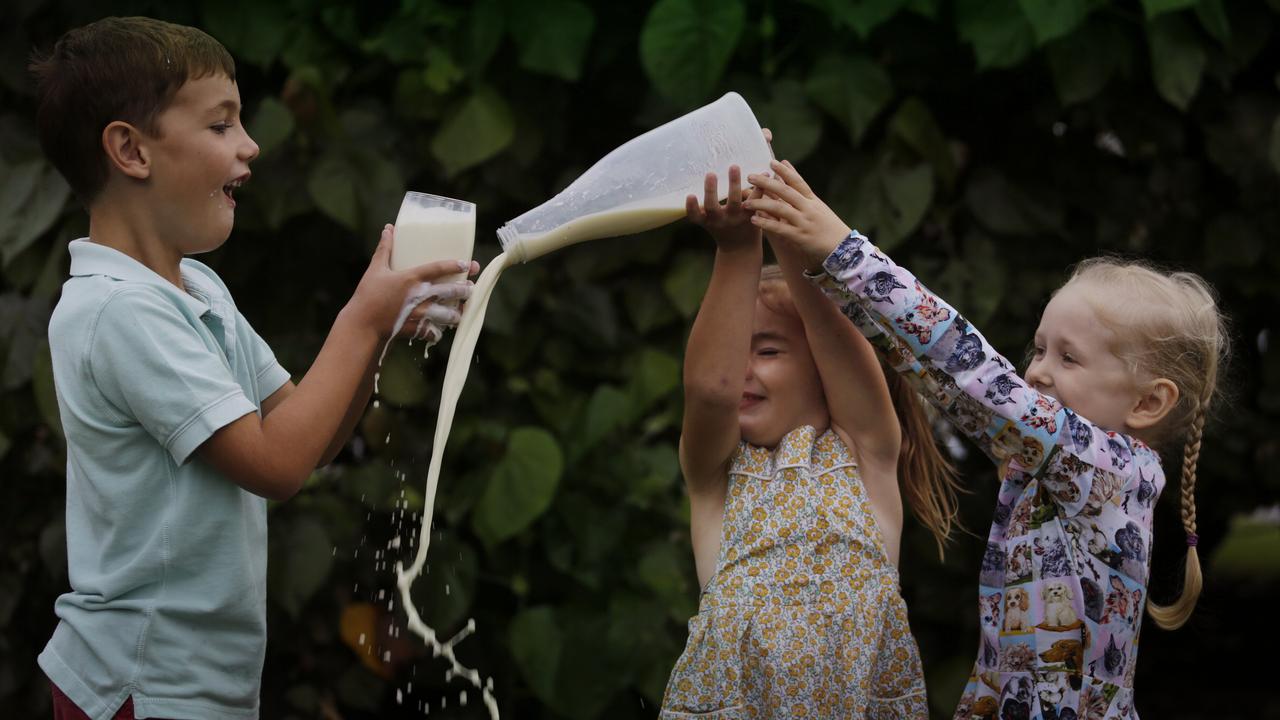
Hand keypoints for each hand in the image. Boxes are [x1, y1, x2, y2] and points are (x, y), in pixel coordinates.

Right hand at [345, 225, 477, 340]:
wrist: (361, 323)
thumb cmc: (367, 295)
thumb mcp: (375, 269)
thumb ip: (385, 249)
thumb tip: (387, 229)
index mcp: (412, 278)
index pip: (439, 268)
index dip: (456, 265)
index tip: (468, 264)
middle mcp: (420, 295)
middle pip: (451, 291)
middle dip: (464, 290)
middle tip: (470, 288)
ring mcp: (420, 313)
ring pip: (448, 314)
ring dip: (456, 314)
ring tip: (460, 312)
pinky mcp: (416, 329)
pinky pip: (434, 332)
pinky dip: (437, 332)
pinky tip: (439, 331)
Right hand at [685, 163, 760, 248]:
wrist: (740, 248)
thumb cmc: (721, 229)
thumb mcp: (709, 220)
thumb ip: (702, 207)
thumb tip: (693, 177)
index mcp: (707, 221)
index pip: (695, 216)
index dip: (692, 207)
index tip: (690, 195)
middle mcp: (720, 220)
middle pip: (713, 207)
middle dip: (710, 190)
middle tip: (710, 173)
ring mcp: (736, 218)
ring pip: (735, 201)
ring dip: (734, 184)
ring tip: (733, 166)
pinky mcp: (751, 216)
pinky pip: (755, 200)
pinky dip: (760, 187)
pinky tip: (765, 172)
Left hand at [745, 160, 851, 271]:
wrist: (843, 249)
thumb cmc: (828, 226)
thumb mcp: (818, 207)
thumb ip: (803, 192)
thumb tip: (791, 171)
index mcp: (813, 200)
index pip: (798, 182)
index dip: (785, 172)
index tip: (772, 161)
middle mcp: (808, 209)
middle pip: (786, 192)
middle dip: (767, 183)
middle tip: (750, 176)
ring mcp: (804, 223)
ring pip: (780, 209)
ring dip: (761, 204)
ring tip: (746, 202)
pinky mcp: (800, 237)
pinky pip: (780, 229)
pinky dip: (766, 223)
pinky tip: (754, 220)